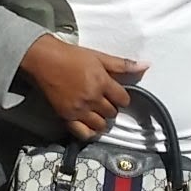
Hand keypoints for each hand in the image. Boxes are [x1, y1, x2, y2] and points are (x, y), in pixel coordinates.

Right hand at [19, 36, 148, 140]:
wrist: (44, 60)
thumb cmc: (71, 56)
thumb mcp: (99, 57)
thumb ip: (122, 64)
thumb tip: (145, 66)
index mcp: (102, 82)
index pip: (123, 100)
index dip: (121, 97)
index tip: (115, 94)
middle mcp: (92, 98)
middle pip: (112, 113)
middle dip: (111, 107)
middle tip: (103, 100)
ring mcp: (79, 109)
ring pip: (100, 125)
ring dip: (101, 120)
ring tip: (96, 111)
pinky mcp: (66, 116)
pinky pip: (83, 133)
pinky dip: (88, 131)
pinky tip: (88, 124)